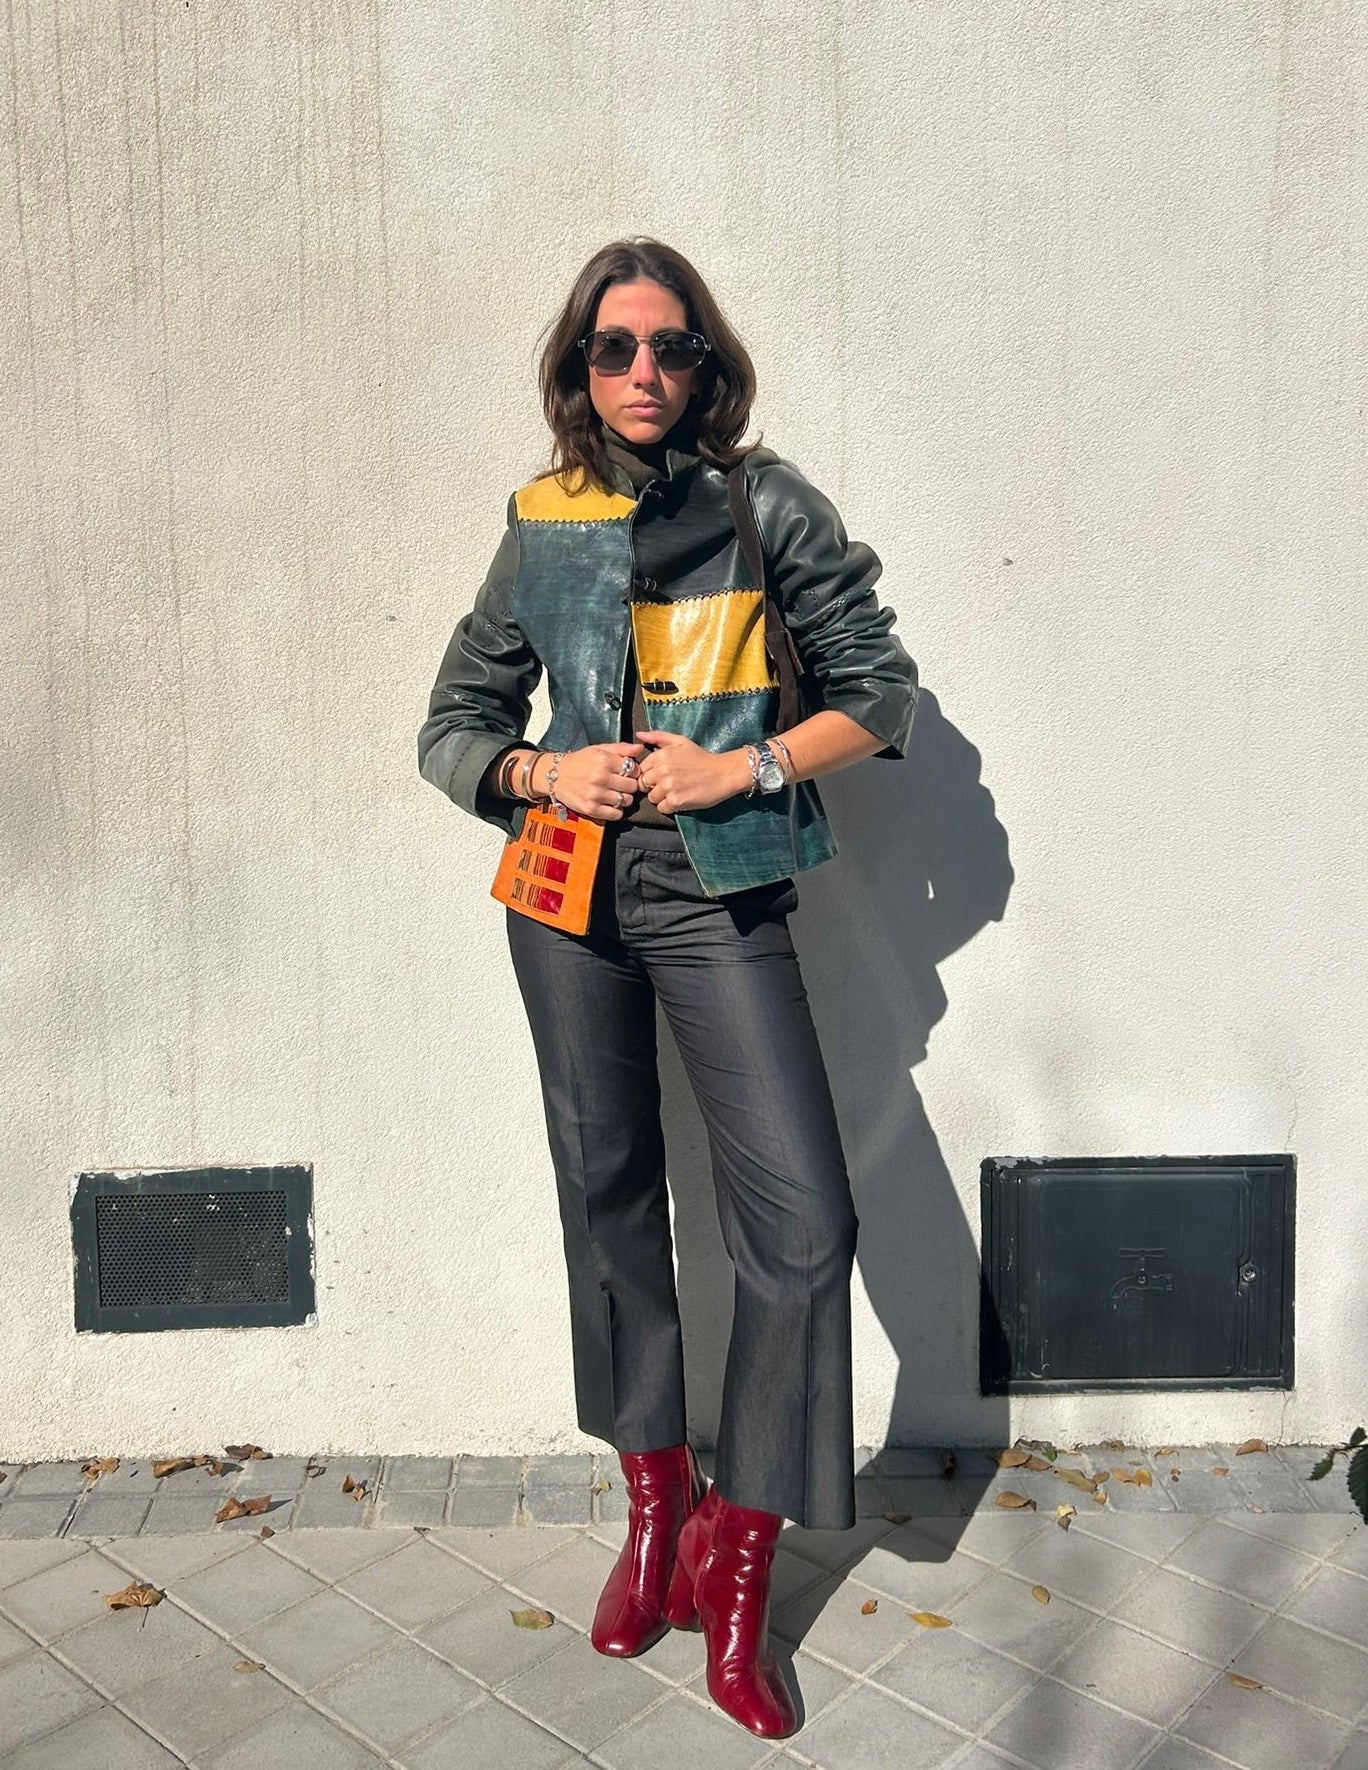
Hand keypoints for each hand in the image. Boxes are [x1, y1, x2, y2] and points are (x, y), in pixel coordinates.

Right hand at [545, 743, 644, 820]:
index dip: (634, 771)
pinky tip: (610, 803)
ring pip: (626, 801)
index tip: (627, 772)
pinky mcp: (591, 809)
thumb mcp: (599, 750)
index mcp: (604, 761)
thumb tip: (640, 748)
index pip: (634, 770)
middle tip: (622, 784)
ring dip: (624, 798)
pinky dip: (617, 811)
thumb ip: (621, 748)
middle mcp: (600, 778)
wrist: (555, 776)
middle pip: (632, 787)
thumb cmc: (580, 761)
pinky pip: (616, 814)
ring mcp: (595, 795)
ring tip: (615, 793)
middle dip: (630, 785)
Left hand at [635, 731, 749, 813]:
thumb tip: (639, 735)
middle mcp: (662, 771)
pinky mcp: (676, 801)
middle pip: (644, 785)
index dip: (650, 774)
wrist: (723, 773)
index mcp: (660, 755)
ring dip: (662, 798)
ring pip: (652, 798)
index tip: (662, 775)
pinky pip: (662, 808)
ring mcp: (668, 787)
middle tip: (670, 784)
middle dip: (654, 786)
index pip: (641, 770)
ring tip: (677, 791)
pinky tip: (681, 798)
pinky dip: (670, 806)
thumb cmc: (702, 757)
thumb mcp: (680, 741)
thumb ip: (658, 737)